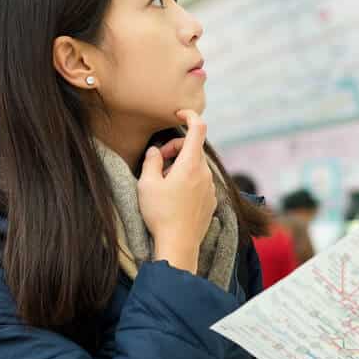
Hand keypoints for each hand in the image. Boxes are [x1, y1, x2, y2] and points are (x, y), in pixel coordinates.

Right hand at [138, 110, 216, 273]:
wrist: (178, 245)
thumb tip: (155, 151)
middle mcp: (205, 173)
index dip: (190, 115)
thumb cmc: (161, 214)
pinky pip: (200, 182)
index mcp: (190, 164)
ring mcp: (210, 188)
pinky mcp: (211, 201)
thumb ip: (151, 162)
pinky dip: (188, 180)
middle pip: (193, 148)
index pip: (198, 128)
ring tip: (164, 183)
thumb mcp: (147, 184)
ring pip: (196, 166)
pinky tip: (174, 196)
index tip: (179, 114)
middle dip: (175, 149)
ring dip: (180, 166)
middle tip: (158, 162)